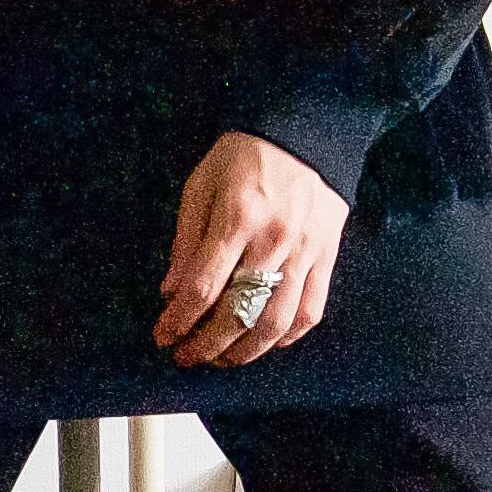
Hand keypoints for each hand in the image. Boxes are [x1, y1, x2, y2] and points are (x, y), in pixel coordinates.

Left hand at [154, 134, 349, 369]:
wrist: (307, 133)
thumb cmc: (246, 156)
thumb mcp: (202, 185)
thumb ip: (186, 240)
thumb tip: (171, 292)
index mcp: (237, 218)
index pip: (203, 287)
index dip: (179, 321)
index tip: (163, 337)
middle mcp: (273, 240)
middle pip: (238, 312)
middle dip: (207, 345)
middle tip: (187, 357)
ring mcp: (305, 252)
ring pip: (275, 322)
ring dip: (245, 351)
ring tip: (222, 358)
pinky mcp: (327, 257)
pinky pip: (310, 311)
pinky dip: (287, 336)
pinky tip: (266, 342)